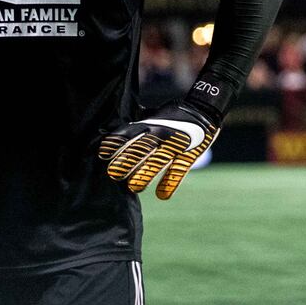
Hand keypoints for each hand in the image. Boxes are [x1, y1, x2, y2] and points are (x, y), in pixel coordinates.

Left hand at [99, 101, 218, 199]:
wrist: (202, 109)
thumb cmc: (171, 115)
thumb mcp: (150, 116)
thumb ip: (132, 126)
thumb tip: (105, 132)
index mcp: (149, 124)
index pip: (130, 133)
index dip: (116, 143)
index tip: (102, 154)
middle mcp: (160, 134)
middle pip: (141, 148)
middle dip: (127, 160)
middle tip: (114, 173)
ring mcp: (175, 145)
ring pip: (159, 160)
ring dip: (146, 173)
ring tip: (134, 186)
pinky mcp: (189, 155)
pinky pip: (179, 170)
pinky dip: (171, 182)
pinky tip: (162, 195)